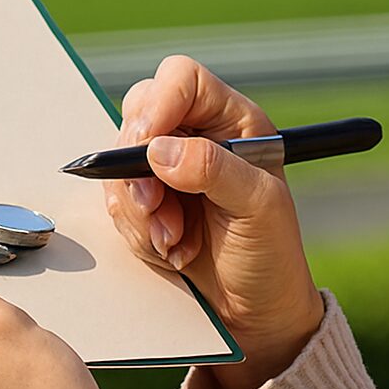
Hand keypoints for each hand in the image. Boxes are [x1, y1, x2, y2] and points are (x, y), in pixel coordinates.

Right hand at [105, 56, 324, 388]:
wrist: (254, 309)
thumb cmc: (271, 254)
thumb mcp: (258, 208)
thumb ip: (215, 170)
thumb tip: (162, 150)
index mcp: (232, 121)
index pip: (183, 79)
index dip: (160, 103)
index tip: (148, 144)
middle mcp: (198, 135)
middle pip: (140, 113)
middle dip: (139, 166)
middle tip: (157, 207)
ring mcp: (169, 167)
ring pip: (120, 162)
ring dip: (141, 209)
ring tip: (177, 239)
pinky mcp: (148, 199)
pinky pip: (116, 200)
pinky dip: (136, 229)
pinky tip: (171, 247)